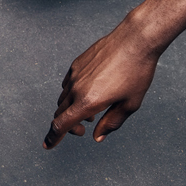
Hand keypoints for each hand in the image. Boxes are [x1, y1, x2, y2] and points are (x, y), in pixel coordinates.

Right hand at [45, 18, 160, 148]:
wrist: (135, 40)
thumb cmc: (136, 72)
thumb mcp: (129, 104)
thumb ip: (111, 123)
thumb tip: (98, 136)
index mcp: (88, 102)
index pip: (61, 124)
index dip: (53, 138)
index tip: (48, 145)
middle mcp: (76, 88)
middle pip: (60, 112)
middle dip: (68, 125)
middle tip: (83, 129)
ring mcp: (75, 74)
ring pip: (63, 98)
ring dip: (72, 108)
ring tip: (92, 109)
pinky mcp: (77, 64)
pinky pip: (67, 83)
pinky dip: (73, 93)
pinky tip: (89, 91)